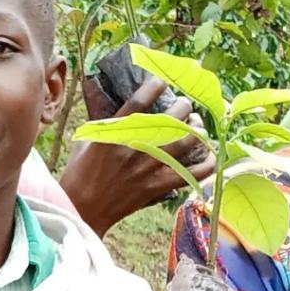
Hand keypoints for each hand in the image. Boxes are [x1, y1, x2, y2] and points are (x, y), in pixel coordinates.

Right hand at [60, 77, 215, 237]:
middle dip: (183, 107)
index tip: (162, 80)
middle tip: (185, 105)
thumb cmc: (78, 175)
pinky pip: (189, 175)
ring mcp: (146, 169)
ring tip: (197, 124)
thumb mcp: (84, 144)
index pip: (137, 104)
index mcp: (112, 136)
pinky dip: (205, 166)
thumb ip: (102, 126)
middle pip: (169, 120)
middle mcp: (132, 150)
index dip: (153, 87)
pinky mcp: (155, 187)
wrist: (81, 210)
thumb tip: (112, 107)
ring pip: (184, 143)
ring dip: (196, 130)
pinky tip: (211, 156)